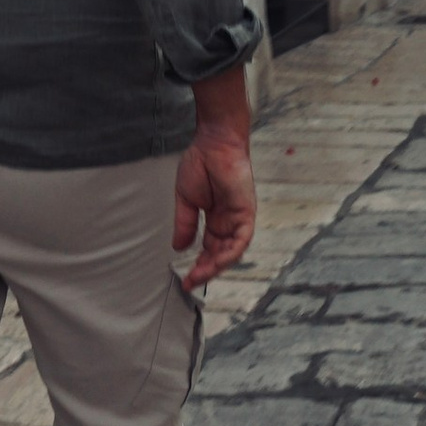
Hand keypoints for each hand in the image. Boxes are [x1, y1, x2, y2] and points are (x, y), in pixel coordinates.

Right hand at [172, 64, 254, 290]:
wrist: (214, 142)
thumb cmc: (200, 163)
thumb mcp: (186, 199)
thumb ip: (184, 224)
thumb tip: (178, 248)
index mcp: (215, 220)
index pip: (209, 250)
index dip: (198, 266)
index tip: (184, 280)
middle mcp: (229, 222)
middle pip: (220, 255)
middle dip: (206, 271)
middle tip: (189, 283)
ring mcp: (239, 218)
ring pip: (232, 252)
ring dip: (216, 266)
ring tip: (198, 276)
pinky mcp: (247, 212)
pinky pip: (241, 239)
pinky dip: (230, 253)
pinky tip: (215, 262)